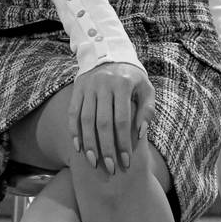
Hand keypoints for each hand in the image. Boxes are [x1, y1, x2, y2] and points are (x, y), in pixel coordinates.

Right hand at [68, 61, 155, 176]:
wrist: (108, 52)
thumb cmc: (132, 77)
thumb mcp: (146, 88)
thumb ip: (147, 110)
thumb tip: (140, 133)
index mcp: (123, 85)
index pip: (123, 120)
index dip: (124, 142)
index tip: (126, 161)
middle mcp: (104, 85)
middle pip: (103, 123)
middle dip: (106, 149)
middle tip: (110, 169)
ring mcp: (88, 87)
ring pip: (86, 120)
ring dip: (89, 144)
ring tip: (94, 163)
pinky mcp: (77, 89)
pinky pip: (73, 114)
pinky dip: (74, 132)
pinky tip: (79, 148)